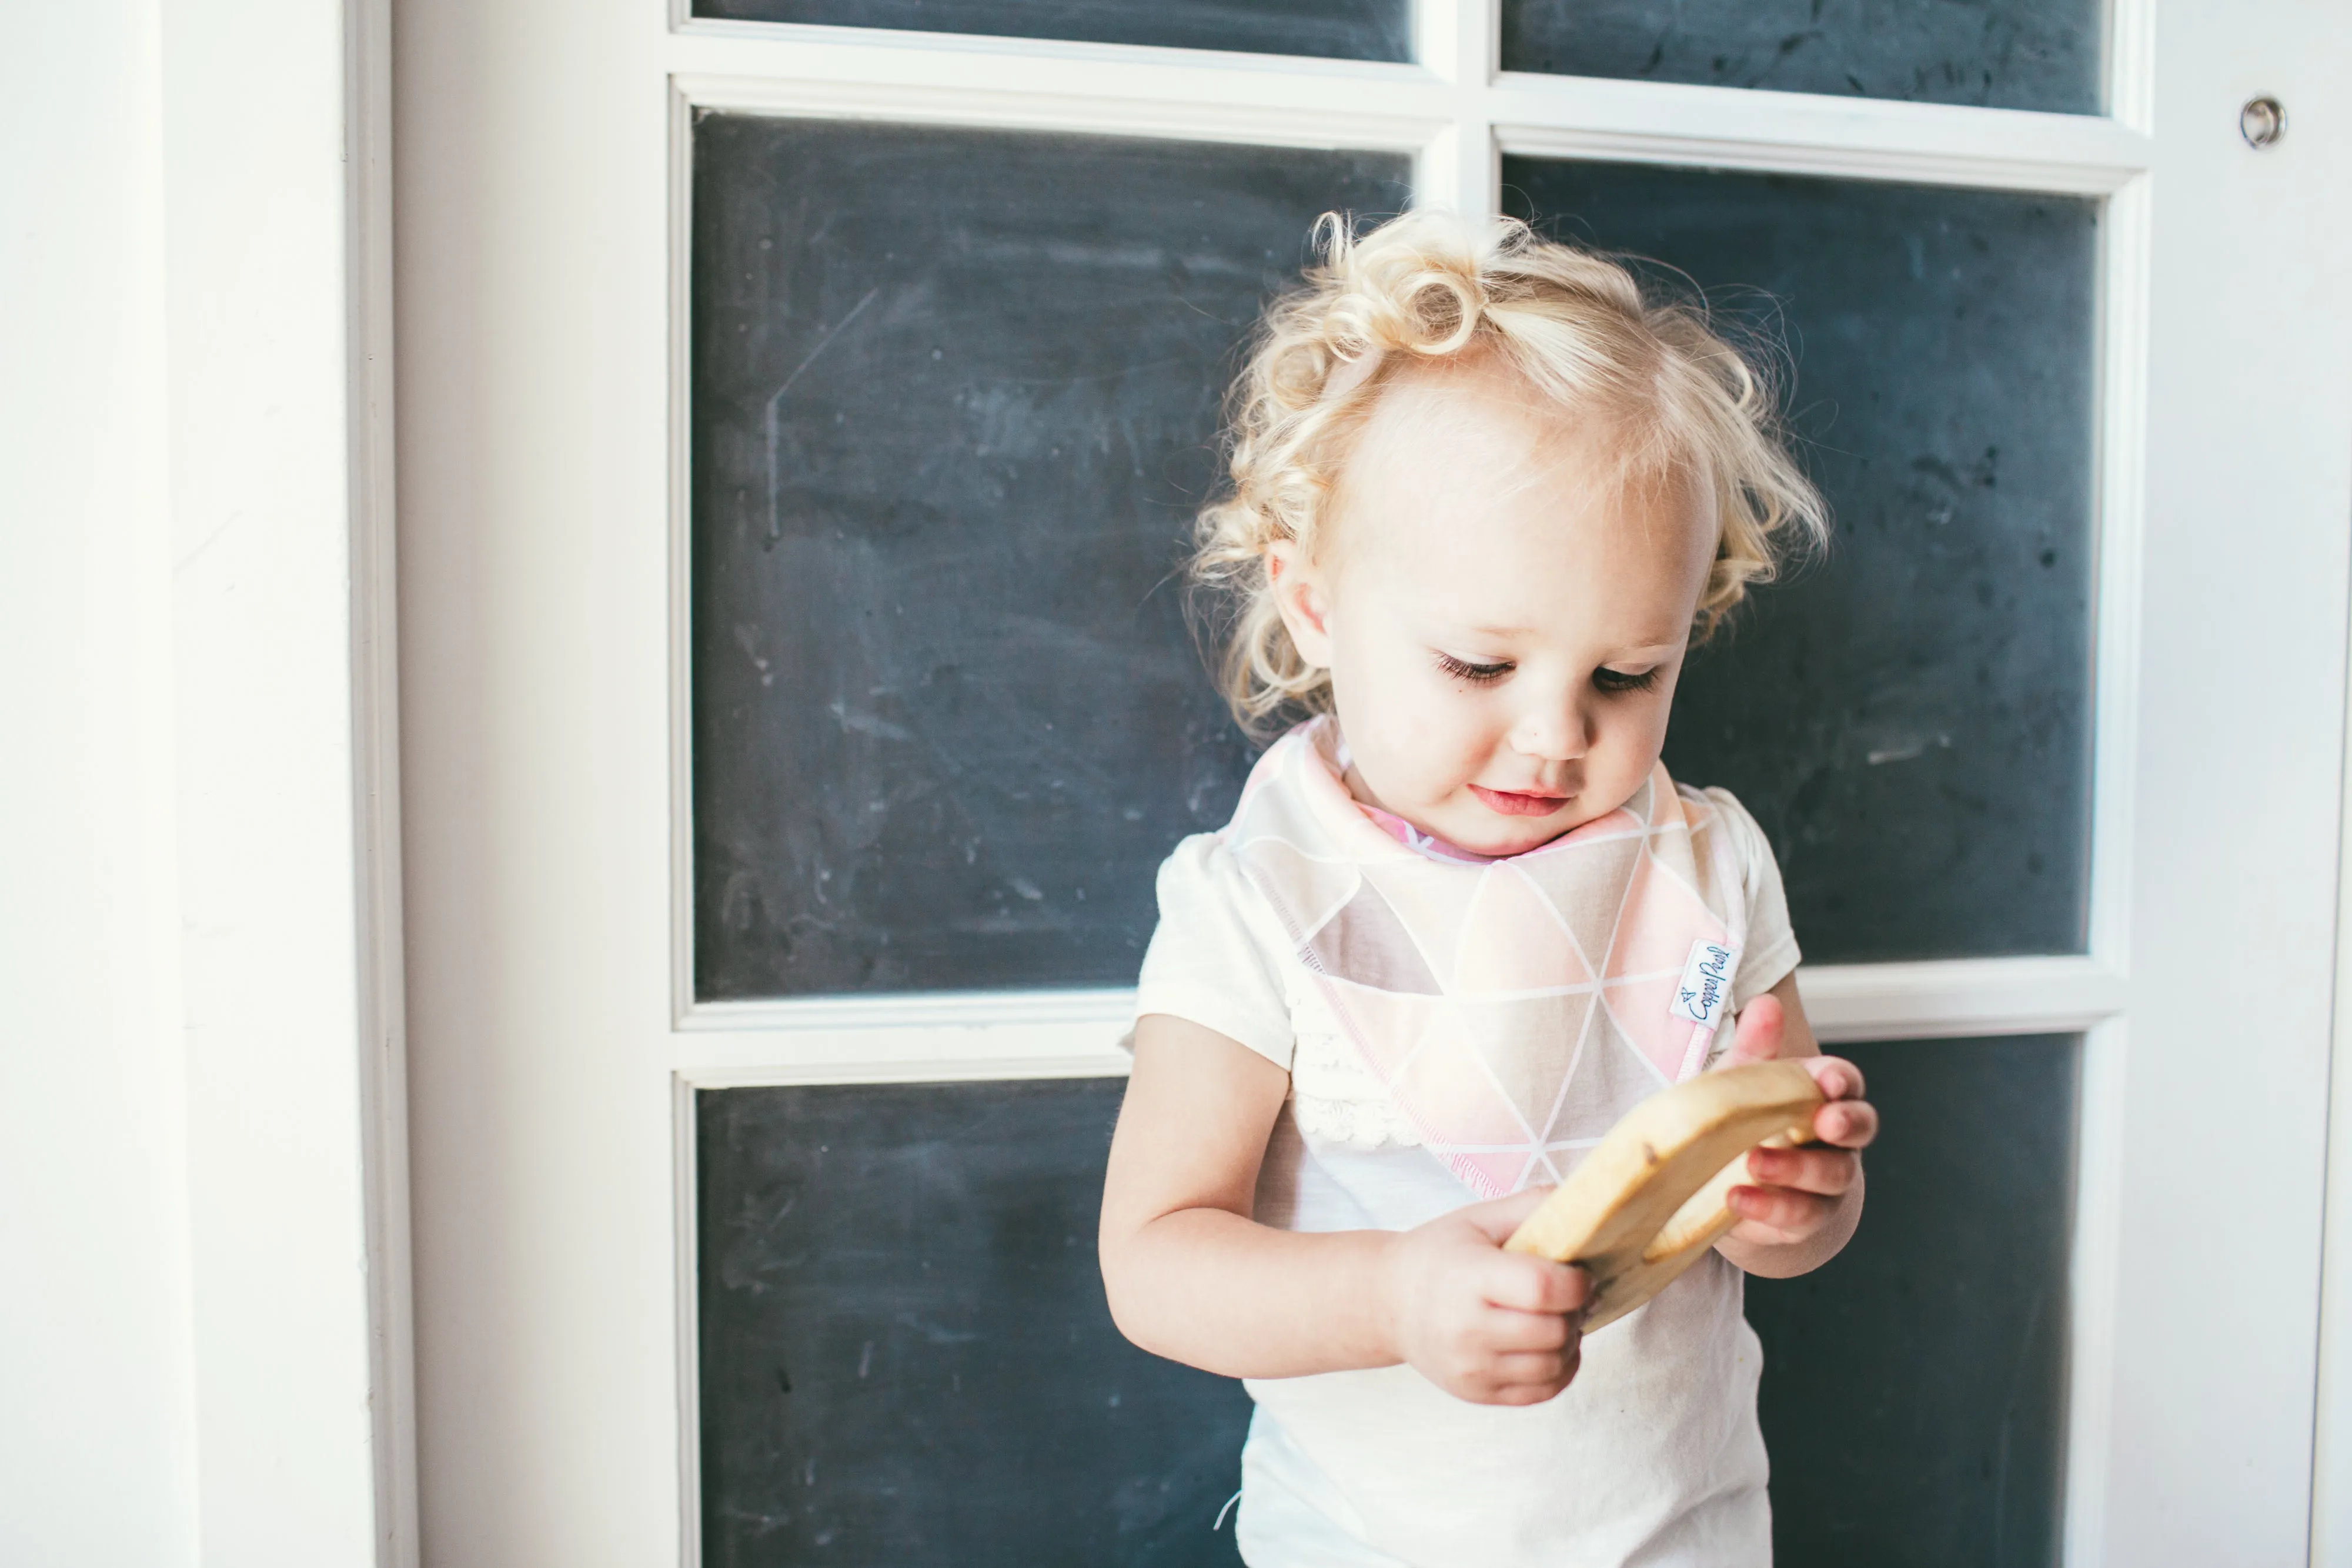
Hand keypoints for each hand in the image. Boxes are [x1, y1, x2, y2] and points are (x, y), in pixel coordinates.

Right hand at [1377, 1188, 1590, 1405]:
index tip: (1579, 1273)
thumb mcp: (1477, 1219)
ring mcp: (1471, 1368)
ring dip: (1570, 1340)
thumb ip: (1531, 1206)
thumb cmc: (1439, 1255)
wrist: (1389, 1302)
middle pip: (1554, 1331)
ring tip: (1557, 1318)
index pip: (1541, 1288)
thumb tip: (1586, 1203)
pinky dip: (1560, 1369)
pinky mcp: (1478, 1393)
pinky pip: (1542, 1391)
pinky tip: (1548, 1345)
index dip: (1576, 1282)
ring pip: (1554, 1365)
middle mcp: (1466, 1330)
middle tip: (1570, 1295)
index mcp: (1468, 1277)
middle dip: (1576, 1311)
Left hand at [1715, 993, 1877, 1249]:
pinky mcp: (1804, 1219)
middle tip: (1825, 1121)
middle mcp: (1835, 1140)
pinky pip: (1798, 1215)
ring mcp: (1825, 1183)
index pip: (1846, 1083)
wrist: (1728, 1182)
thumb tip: (1766, 1003)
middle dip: (1846, 1124)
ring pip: (1830, 1176)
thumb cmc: (1744, 1119)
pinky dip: (1768, 1206)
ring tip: (1753, 1162)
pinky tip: (1736, 1197)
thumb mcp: (1743, 1079)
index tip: (1826, 1080)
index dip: (1841, 1081)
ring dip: (1796, 1169)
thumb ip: (1756, 1044)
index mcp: (1824, 1097)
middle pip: (1859, 1129)